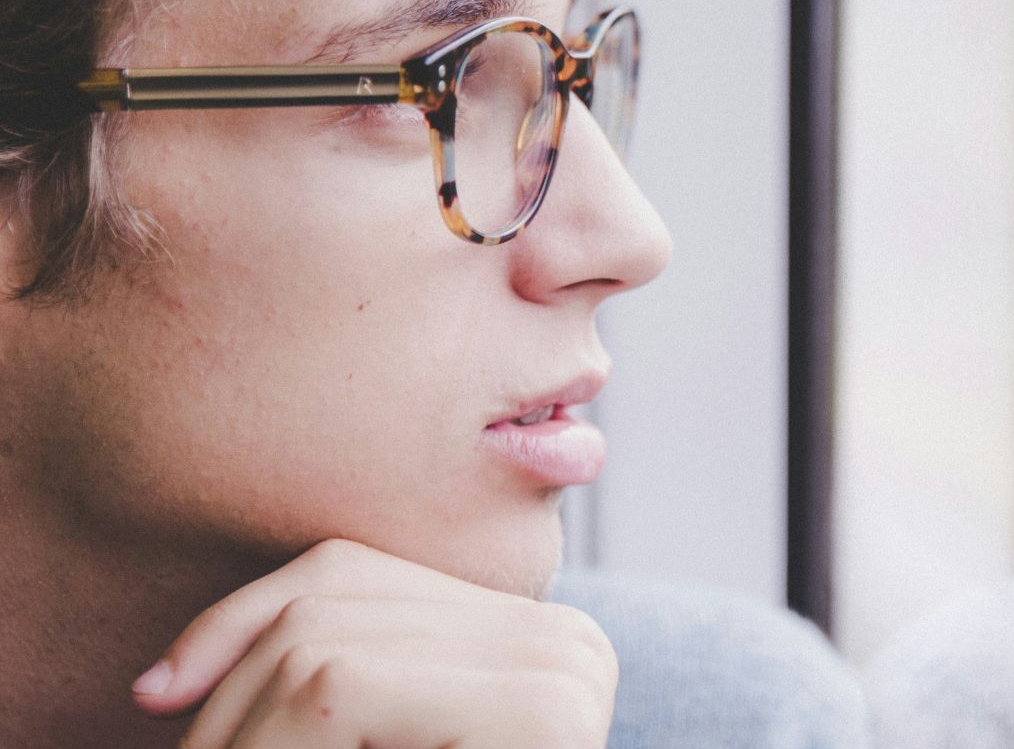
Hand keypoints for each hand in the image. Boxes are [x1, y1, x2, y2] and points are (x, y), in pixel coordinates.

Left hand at [132, 538, 616, 748]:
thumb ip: (333, 687)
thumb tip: (164, 679)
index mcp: (530, 638)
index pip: (349, 573)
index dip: (232, 624)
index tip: (155, 697)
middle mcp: (565, 639)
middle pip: (329, 606)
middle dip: (225, 688)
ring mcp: (562, 671)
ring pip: (320, 652)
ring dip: (240, 735)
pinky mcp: (538, 717)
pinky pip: (339, 690)